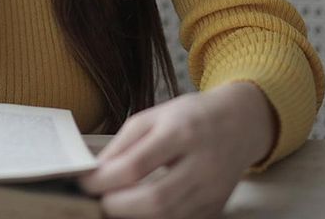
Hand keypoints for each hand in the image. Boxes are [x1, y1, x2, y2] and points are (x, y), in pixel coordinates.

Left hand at [80, 82, 275, 218]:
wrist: (240, 123)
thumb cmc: (191, 116)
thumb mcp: (154, 116)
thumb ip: (124, 144)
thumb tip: (96, 172)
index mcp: (182, 132)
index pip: (136, 165)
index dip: (104, 180)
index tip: (84, 183)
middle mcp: (202, 164)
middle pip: (155, 200)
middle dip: (117, 206)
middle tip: (96, 201)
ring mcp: (212, 191)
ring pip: (168, 217)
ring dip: (133, 216)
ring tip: (113, 205)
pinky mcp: (216, 207)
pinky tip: (138, 209)